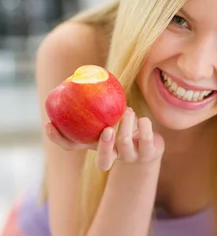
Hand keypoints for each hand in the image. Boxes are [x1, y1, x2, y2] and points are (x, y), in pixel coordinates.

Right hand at [46, 107, 164, 171]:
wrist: (149, 144)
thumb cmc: (123, 122)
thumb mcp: (108, 111)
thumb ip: (94, 99)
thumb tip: (80, 73)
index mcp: (96, 146)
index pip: (72, 146)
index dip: (58, 138)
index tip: (49, 123)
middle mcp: (112, 156)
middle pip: (103, 162)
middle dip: (104, 147)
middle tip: (107, 130)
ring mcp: (130, 158)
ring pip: (125, 146)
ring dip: (127, 126)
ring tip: (129, 112)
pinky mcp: (148, 155)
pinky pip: (146, 143)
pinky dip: (145, 128)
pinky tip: (143, 119)